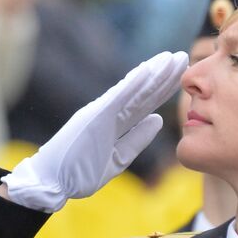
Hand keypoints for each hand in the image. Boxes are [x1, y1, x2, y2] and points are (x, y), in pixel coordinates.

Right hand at [1, 51, 188, 211]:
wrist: (52, 181)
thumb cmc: (80, 170)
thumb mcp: (118, 158)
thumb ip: (137, 139)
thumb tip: (158, 121)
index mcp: (116, 122)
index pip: (146, 102)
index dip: (164, 88)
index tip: (183, 74)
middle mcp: (110, 112)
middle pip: (143, 91)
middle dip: (165, 75)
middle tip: (185, 56)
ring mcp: (102, 112)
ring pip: (133, 89)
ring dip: (153, 73)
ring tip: (171, 58)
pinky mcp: (94, 116)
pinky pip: (117, 98)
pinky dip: (133, 83)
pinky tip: (148, 70)